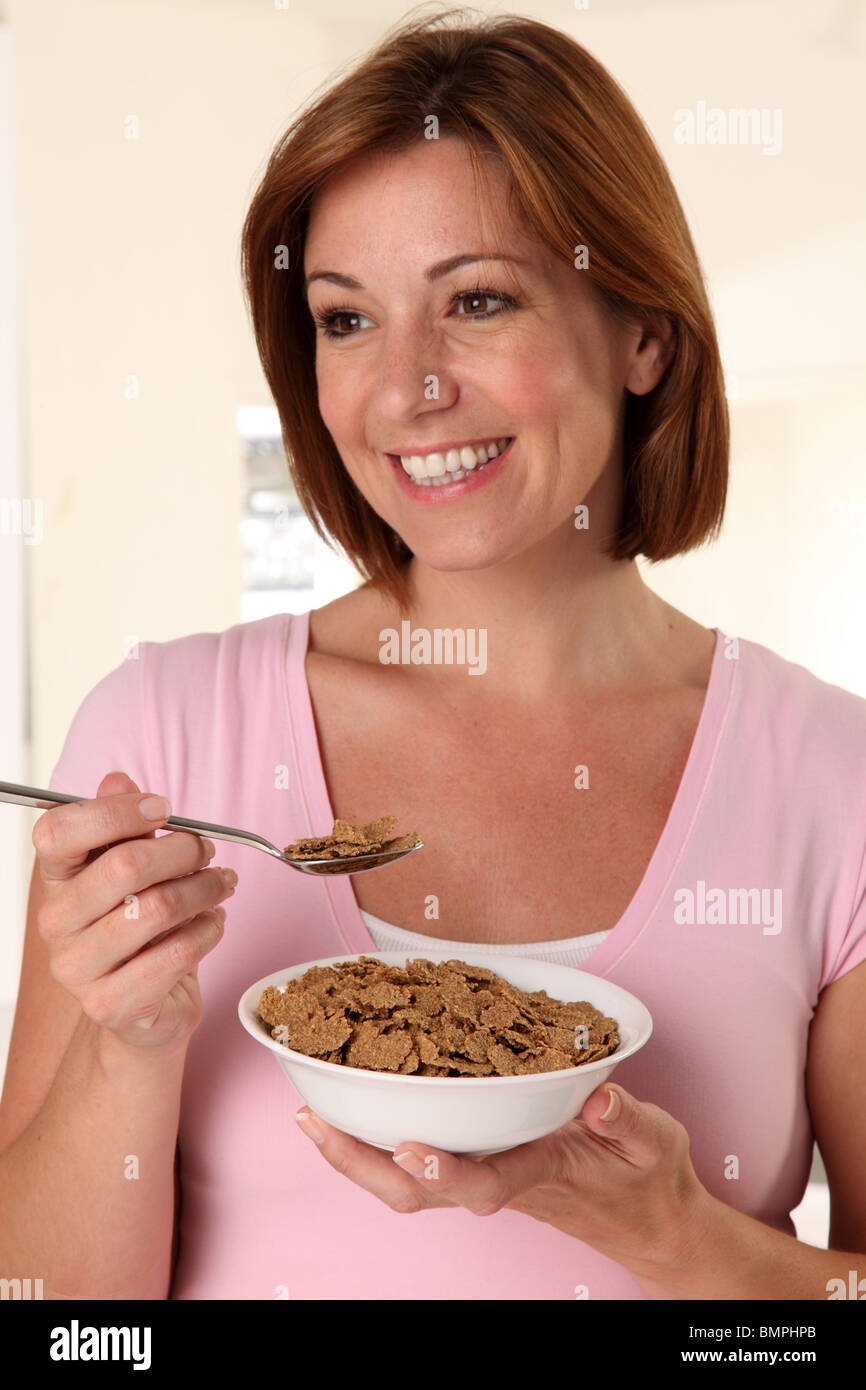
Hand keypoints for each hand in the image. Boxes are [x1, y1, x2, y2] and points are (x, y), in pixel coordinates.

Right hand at [33, 770, 237, 1051]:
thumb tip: (117, 778)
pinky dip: (208, 931)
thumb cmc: (139, 928)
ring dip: (205, 889)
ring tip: (221, 885)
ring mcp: (78, 968)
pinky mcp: (111, 1004)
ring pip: (157, 908)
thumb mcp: (130, 871)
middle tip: (208, 851)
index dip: (117, 811)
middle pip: (124, 865)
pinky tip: (214, 923)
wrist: (142, 1008)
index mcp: (56, 880)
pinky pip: (175, 954)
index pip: (59, 830)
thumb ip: (122, 825)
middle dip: (183, 850)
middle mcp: (56, 923)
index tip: (164, 809)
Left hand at [295, 1082, 711, 1273]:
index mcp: (542, 1171)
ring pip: (409, 1183)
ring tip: (312, 1113)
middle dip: (363, 1164)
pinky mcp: (483, 1160)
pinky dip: (380, 1138)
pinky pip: (421, 1159)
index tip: (412, 1150)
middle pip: (420, 1192)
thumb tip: (599, 1094)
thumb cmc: (646, 1178)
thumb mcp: (652, 1142)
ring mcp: (487, 1172)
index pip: (489, 1180)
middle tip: (316, 1123)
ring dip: (357, 1153)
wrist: (648, 1219)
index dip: (448, 1169)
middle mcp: (502, 1177)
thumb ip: (627, 1120)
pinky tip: (355, 1109)